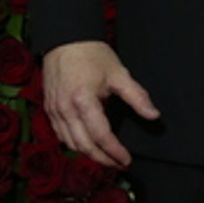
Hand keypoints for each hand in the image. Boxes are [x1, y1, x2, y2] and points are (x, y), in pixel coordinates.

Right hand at [41, 40, 159, 170]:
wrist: (65, 39)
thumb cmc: (92, 54)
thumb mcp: (118, 73)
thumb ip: (137, 97)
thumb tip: (154, 115)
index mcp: (83, 100)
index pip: (101, 136)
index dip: (115, 152)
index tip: (127, 159)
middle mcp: (65, 109)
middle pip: (84, 146)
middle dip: (103, 159)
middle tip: (118, 163)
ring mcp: (54, 110)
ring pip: (70, 144)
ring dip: (88, 154)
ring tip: (106, 157)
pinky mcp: (49, 109)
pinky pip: (61, 135)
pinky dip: (75, 144)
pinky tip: (88, 145)